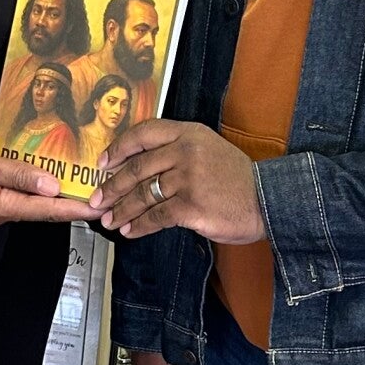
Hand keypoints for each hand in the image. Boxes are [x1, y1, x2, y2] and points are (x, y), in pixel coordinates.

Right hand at [0, 119, 97, 225]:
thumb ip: (17, 174)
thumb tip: (50, 186)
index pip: (46, 210)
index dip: (75, 209)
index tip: (98, 208)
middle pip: (41, 204)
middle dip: (69, 197)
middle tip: (96, 191)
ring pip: (29, 189)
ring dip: (50, 179)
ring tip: (76, 173)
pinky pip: (13, 176)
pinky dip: (24, 164)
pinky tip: (31, 150)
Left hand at [99, 119, 264, 242]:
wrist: (267, 199)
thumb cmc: (237, 179)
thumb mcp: (209, 150)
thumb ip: (178, 151)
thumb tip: (138, 170)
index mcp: (189, 133)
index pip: (143, 133)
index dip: (118, 148)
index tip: (103, 163)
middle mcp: (186, 152)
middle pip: (136, 168)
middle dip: (111, 187)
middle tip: (97, 200)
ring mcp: (188, 179)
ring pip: (143, 194)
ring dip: (121, 210)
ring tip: (109, 220)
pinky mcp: (191, 206)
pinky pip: (156, 217)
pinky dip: (139, 226)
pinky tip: (129, 230)